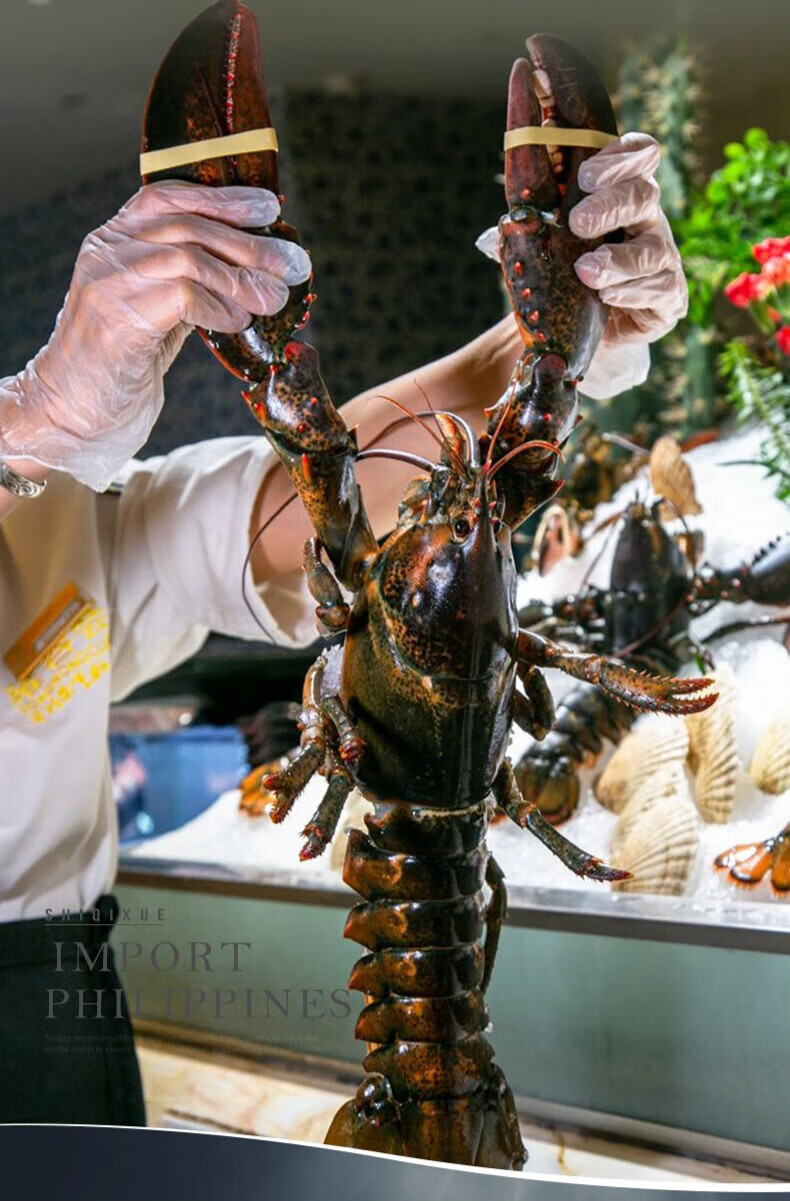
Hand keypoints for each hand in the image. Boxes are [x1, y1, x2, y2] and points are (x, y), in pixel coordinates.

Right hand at [0, 181, 310, 490]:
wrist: (70, 410)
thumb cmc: (119, 364)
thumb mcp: (157, 311)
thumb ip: (191, 285)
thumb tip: (257, 275)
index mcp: (114, 239)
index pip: (168, 196)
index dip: (222, 198)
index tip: (268, 207)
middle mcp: (106, 252)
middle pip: (187, 226)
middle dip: (248, 243)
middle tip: (291, 264)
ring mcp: (107, 283)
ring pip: (187, 258)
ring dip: (240, 279)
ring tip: (272, 299)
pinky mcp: (116, 320)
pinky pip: (181, 297)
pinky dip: (219, 309)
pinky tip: (238, 324)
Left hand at [475, 132, 687, 399]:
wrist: (581, 326)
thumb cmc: (564, 274)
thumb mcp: (544, 246)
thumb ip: (527, 233)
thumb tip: (496, 235)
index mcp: (622, 192)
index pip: (639, 155)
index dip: (620, 158)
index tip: (586, 174)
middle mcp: (648, 219)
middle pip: (643, 195)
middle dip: (611, 205)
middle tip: (579, 222)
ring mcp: (663, 257)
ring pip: (652, 249)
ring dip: (616, 260)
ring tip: (585, 271)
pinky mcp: (669, 297)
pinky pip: (660, 290)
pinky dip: (631, 293)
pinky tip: (607, 296)